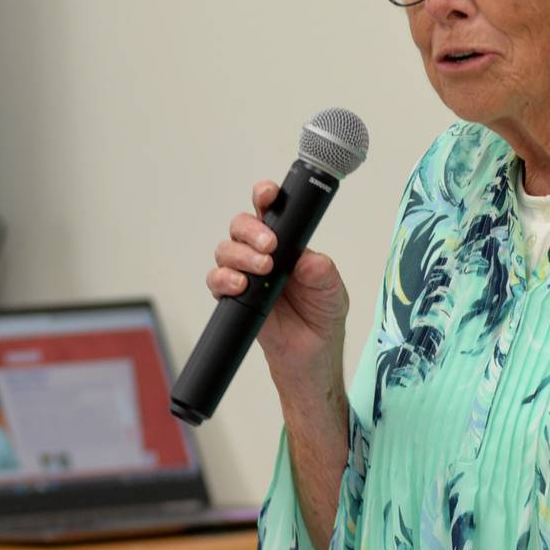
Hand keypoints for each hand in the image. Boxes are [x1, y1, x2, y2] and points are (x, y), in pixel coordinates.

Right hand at [207, 180, 349, 394]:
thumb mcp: (332, 292)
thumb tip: (309, 259)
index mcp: (287, 244)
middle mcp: (262, 254)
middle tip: (271, 246)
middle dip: (252, 230)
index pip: (271, 212)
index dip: (264, 196)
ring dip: (240, 255)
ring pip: (226, 250)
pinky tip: (241, 286)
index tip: (268, 194)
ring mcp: (246, 275)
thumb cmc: (321, 317)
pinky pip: (217, 281)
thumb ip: (322, 273)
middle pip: (241, 226)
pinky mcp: (234, 298)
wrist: (312, 356)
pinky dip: (224, 279)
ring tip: (261, 269)